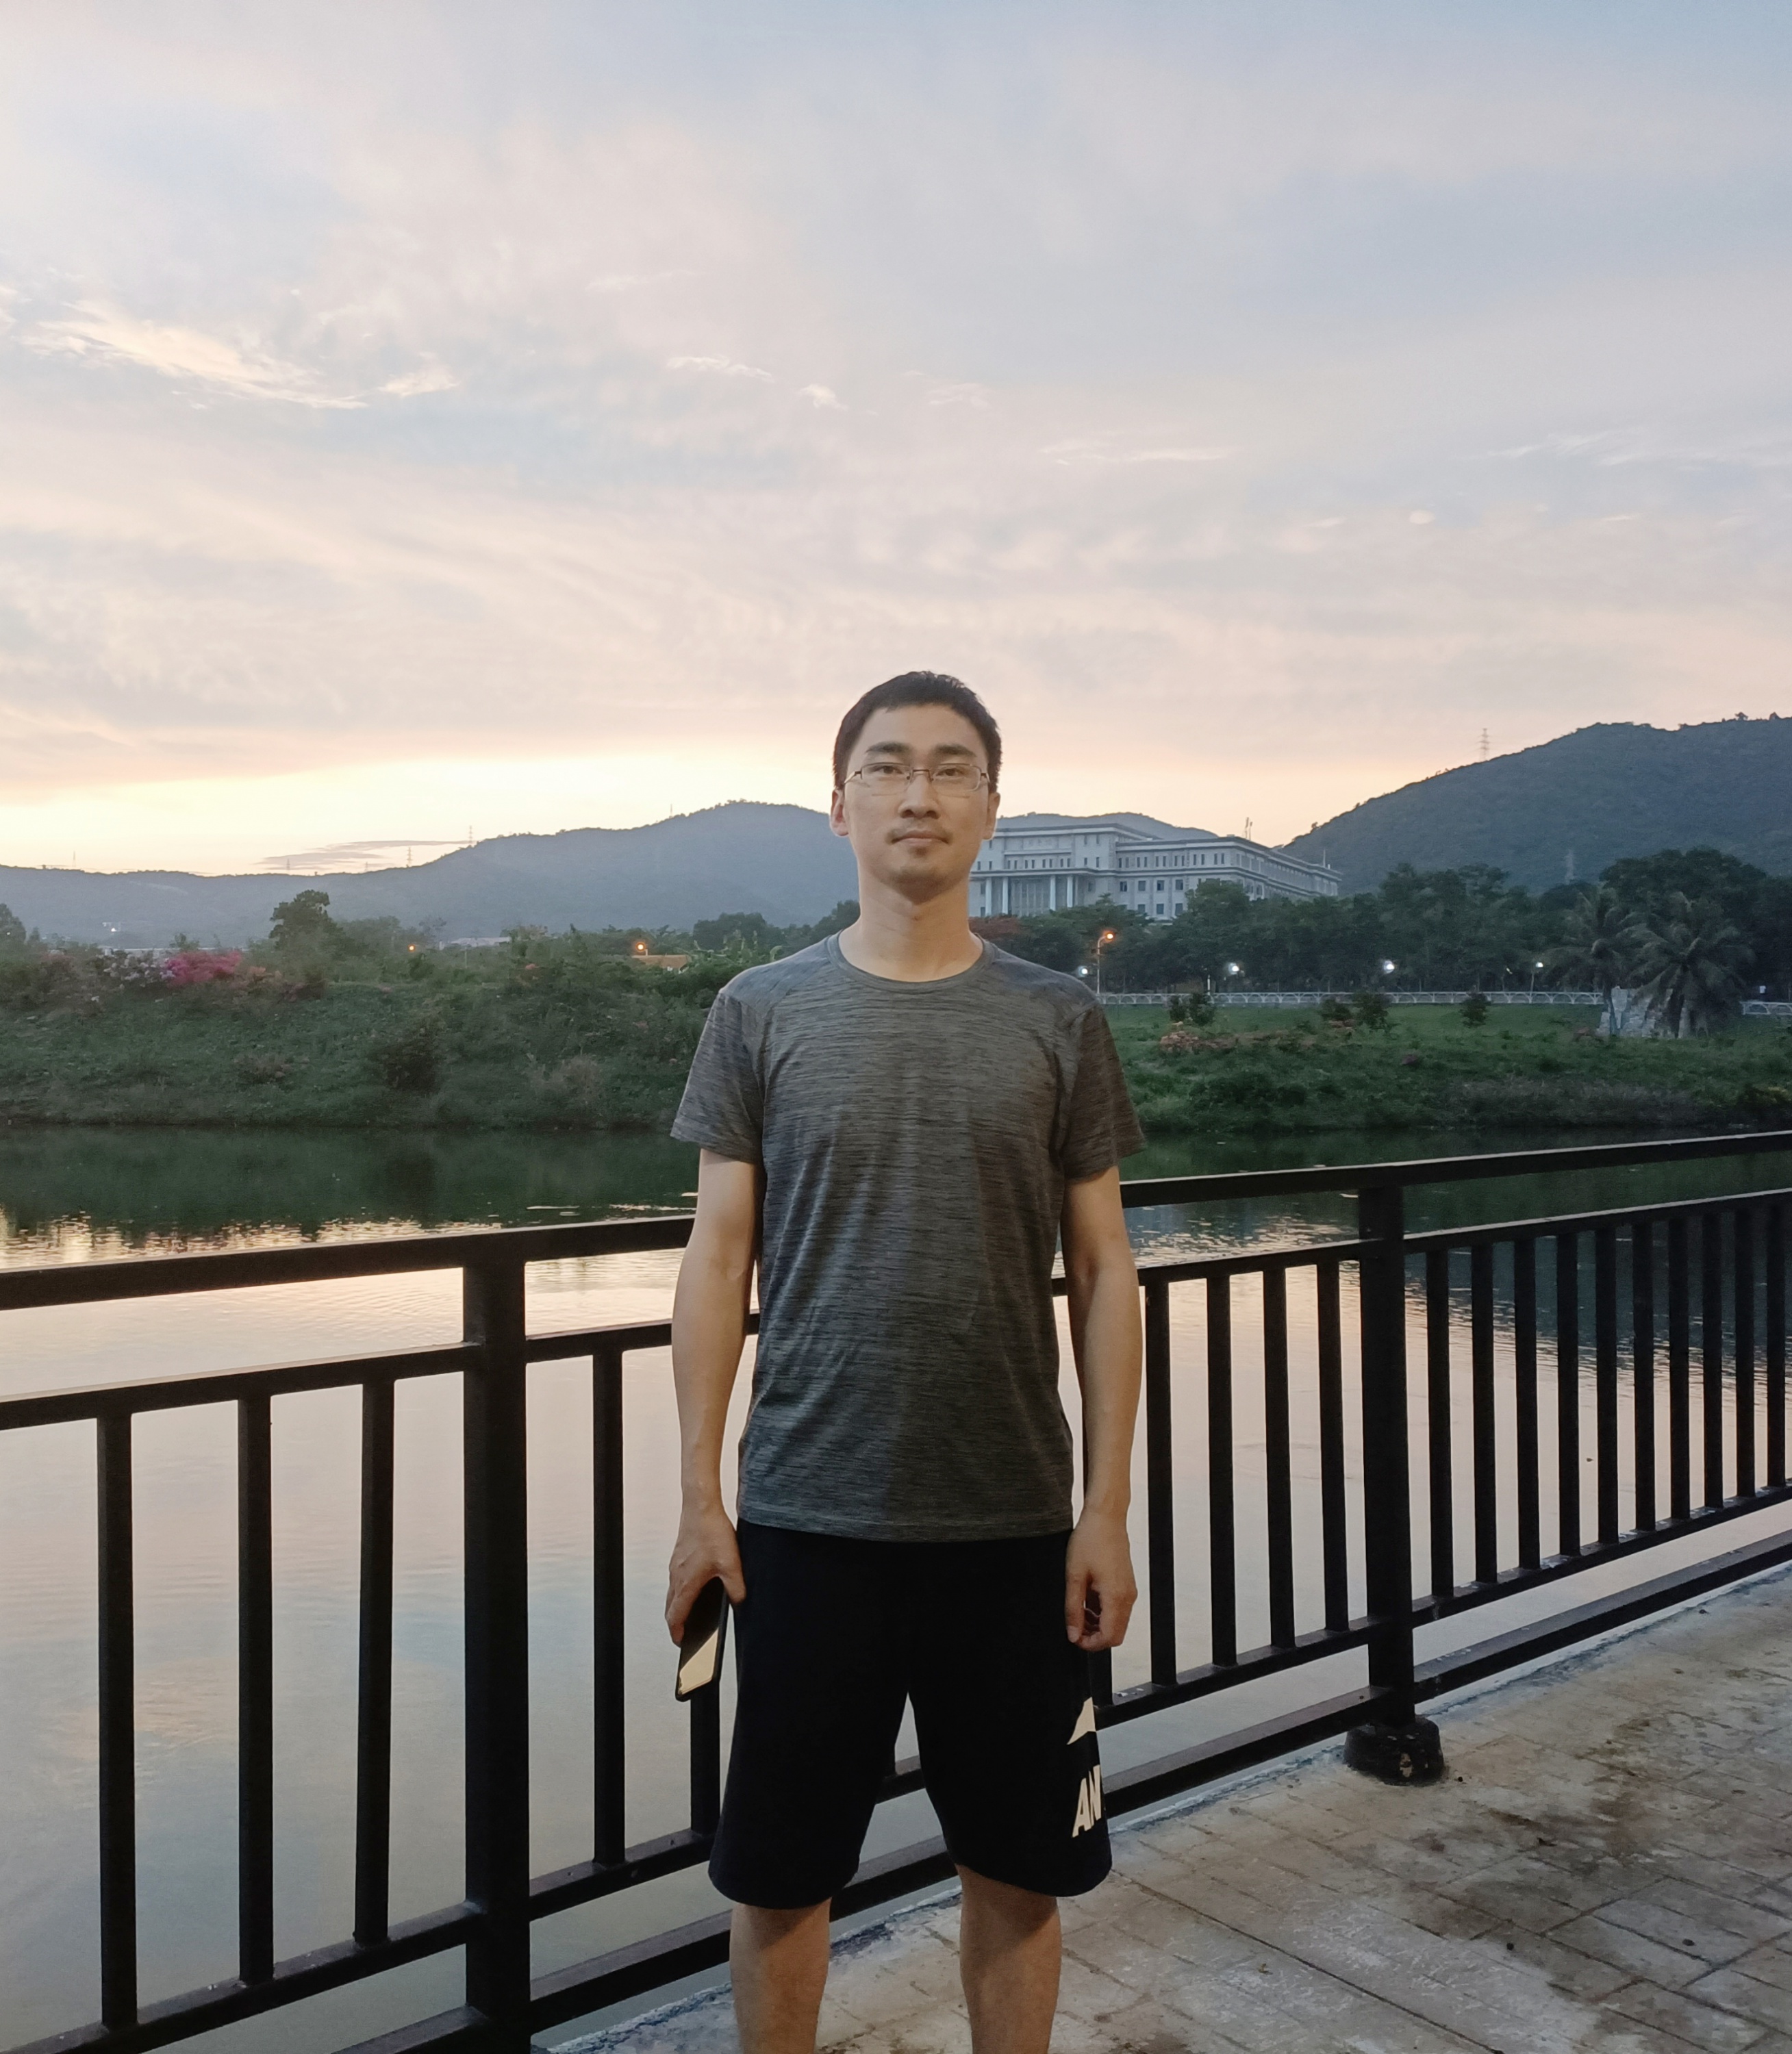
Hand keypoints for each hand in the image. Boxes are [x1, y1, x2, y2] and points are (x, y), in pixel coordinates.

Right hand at [665, 1503, 744, 1643]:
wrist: (701, 1508)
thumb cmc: (711, 1532)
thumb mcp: (731, 1564)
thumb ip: (736, 1587)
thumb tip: (739, 1602)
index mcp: (686, 1583)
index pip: (675, 1615)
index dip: (677, 1631)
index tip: (681, 1641)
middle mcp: (676, 1576)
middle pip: (670, 1606)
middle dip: (675, 1622)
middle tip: (682, 1632)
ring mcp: (675, 1566)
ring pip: (671, 1593)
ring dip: (676, 1606)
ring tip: (687, 1614)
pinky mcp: (678, 1556)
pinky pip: (675, 1580)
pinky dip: (679, 1591)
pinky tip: (692, 1587)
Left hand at [1064, 1509, 1135, 1651]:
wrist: (1106, 1517)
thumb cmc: (1090, 1540)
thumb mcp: (1074, 1576)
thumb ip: (1073, 1609)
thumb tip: (1073, 1635)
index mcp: (1116, 1597)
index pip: (1109, 1637)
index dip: (1090, 1644)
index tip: (1074, 1638)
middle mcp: (1127, 1597)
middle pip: (1116, 1634)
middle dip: (1094, 1637)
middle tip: (1074, 1628)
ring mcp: (1129, 1591)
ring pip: (1117, 1623)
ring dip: (1098, 1625)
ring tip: (1077, 1612)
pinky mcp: (1127, 1585)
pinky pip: (1118, 1609)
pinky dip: (1103, 1613)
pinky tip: (1086, 1601)